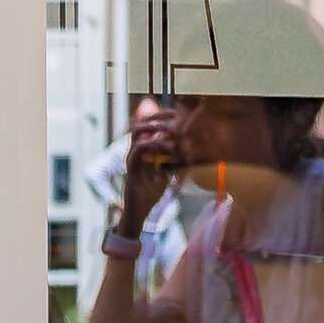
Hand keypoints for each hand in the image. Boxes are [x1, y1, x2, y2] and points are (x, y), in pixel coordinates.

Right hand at [115, 99, 181, 228]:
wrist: (138, 209)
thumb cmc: (152, 191)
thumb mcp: (168, 171)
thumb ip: (175, 161)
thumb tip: (191, 152)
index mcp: (143, 150)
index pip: (148, 124)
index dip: (162, 115)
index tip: (180, 112)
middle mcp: (135, 150)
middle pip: (141, 122)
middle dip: (159, 116)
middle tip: (178, 116)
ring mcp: (132, 157)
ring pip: (138, 131)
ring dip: (156, 127)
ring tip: (174, 129)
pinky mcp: (131, 166)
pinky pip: (140, 148)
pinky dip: (155, 144)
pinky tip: (170, 148)